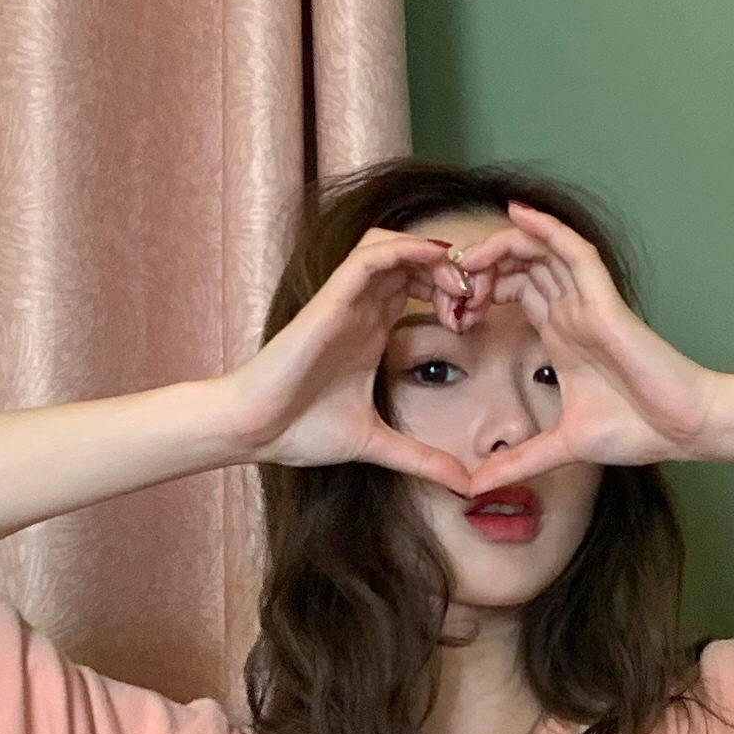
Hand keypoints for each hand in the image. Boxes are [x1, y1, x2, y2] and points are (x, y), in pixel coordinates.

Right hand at [224, 226, 486, 492]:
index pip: (420, 287)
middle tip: (477, 300)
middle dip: (453, 271)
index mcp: (372, 331)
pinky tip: (435, 263)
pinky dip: (407, 250)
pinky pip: (371, 255)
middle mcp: (361, 308)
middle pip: (414, 260)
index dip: (455, 293)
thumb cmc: (300, 430)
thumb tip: (465, 486)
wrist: (255, 430)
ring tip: (458, 286)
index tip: (477, 321)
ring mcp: (345, 300)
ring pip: (394, 247)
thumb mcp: (378, 445)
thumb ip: (422, 460)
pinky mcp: (331, 298)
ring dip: (432, 256)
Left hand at [445, 201, 714, 492]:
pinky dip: (547, 229)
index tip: (450, 313)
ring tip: (468, 257)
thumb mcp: (561, 448)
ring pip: (540, 251)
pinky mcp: (605, 300)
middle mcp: (572, 311)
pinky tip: (517, 214)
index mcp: (561, 336)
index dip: (479, 292)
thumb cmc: (637, 430)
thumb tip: (475, 487)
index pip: (513, 292)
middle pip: (519, 266)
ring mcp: (588, 302)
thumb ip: (518, 462)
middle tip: (448, 286)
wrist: (683, 429)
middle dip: (480, 268)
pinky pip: (575, 251)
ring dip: (501, 246)